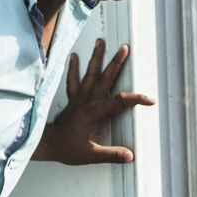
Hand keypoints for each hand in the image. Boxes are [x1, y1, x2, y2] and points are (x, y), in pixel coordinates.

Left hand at [31, 39, 154, 164]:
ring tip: (101, 41)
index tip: (150, 100)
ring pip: (90, 74)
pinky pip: (73, 81)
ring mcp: (79, 98)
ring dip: (96, 57)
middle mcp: (87, 101)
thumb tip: (130, 155)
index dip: (136, 99)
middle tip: (125, 48)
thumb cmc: (67, 149)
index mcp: (94, 112)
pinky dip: (74, 68)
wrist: (46, 144)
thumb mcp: (90, 155)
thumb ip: (111, 154)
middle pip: (106, 78)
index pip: (120, 101)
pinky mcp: (72, 100)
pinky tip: (75, 56)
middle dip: (116, 62)